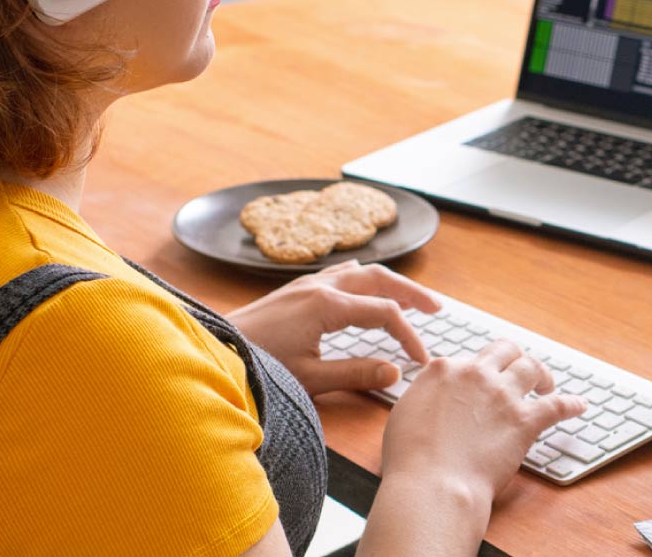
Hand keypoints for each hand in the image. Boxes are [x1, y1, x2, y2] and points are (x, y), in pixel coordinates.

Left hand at [227, 261, 441, 395]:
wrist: (215, 351)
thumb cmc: (257, 367)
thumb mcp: (310, 379)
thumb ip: (356, 374)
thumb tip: (396, 372)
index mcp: (327, 306)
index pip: (385, 314)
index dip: (409, 336)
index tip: (421, 359)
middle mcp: (319, 287)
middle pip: (380, 280)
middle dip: (411, 292)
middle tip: (436, 308)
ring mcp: (306, 285)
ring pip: (360, 272)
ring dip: (389, 282)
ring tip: (409, 297)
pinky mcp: (295, 290)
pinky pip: (341, 274)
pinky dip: (364, 279)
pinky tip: (365, 287)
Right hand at [379, 340, 586, 508]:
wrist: (433, 484)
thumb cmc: (410, 460)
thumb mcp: (404, 414)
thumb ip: (423, 397)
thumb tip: (432, 396)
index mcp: (442, 370)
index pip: (468, 359)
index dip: (478, 371)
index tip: (482, 382)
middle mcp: (475, 374)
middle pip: (504, 351)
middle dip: (515, 358)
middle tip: (521, 372)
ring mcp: (502, 395)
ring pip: (531, 367)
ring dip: (542, 374)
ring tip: (546, 385)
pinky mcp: (525, 420)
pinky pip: (557, 405)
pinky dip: (571, 404)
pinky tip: (579, 406)